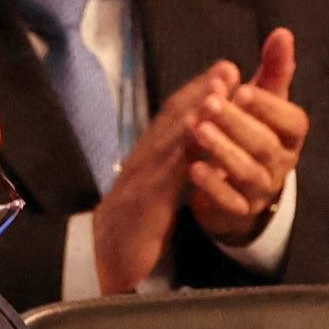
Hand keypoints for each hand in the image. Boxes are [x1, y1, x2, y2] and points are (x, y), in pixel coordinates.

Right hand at [89, 57, 244, 296]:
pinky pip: (169, 171)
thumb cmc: (133, 228)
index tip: (222, 73)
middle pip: (174, 119)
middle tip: (228, 68)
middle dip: (202, 90)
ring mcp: (143, 178)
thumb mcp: (157, 195)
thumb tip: (195, 152)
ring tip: (222, 89)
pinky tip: (205, 134)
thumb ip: (173, 172)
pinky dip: (188, 149)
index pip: (173, 118)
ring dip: (198, 110)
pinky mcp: (146, 200)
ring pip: (173, 137)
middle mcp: (144, 160)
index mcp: (148, 158)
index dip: (197, 92)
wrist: (101, 260)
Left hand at [177, 27, 311, 243]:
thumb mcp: (262, 100)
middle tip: (211, 104)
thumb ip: (274, 69)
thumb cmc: (252, 132)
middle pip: (266, 145)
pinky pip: (230, 201)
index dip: (270, 107)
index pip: (293, 122)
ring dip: (223, 150)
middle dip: (238, 123)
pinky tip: (193, 167)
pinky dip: (213, 185)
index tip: (244, 91)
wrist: (237, 184)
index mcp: (290, 135)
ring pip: (248, 172)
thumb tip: (283, 32)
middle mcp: (282, 163)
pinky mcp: (240, 210)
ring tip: (198, 129)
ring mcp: (263, 189)